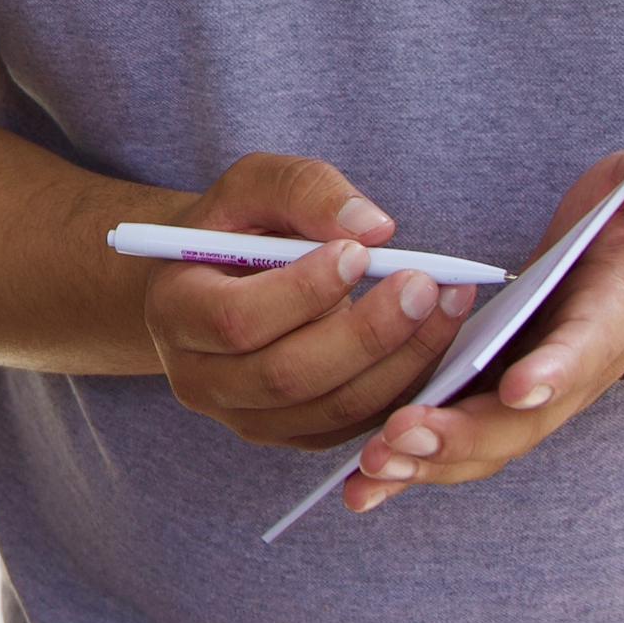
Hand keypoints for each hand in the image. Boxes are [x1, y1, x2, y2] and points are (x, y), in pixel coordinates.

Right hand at [143, 151, 472, 452]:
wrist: (218, 284)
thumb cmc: (236, 229)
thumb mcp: (253, 187)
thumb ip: (303, 191)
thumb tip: (373, 227)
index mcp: (175, 314)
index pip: (237, 321)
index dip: (303, 292)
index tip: (360, 252)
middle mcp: (201, 380)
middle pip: (288, 377)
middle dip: (366, 333)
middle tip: (424, 284)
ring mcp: (247, 420)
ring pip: (331, 409)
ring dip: (400, 360)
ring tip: (448, 302)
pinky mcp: (295, 436)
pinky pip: (358, 425)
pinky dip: (406, 384)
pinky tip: (438, 336)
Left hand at [338, 113, 623, 512]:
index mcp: (611, 319)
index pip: (586, 348)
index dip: (556, 369)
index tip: (519, 384)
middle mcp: (570, 374)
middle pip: (520, 421)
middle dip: (464, 431)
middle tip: (405, 432)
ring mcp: (530, 397)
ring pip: (482, 445)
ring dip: (429, 460)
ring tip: (374, 465)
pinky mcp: (496, 402)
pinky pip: (454, 444)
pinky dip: (412, 470)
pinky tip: (360, 490)